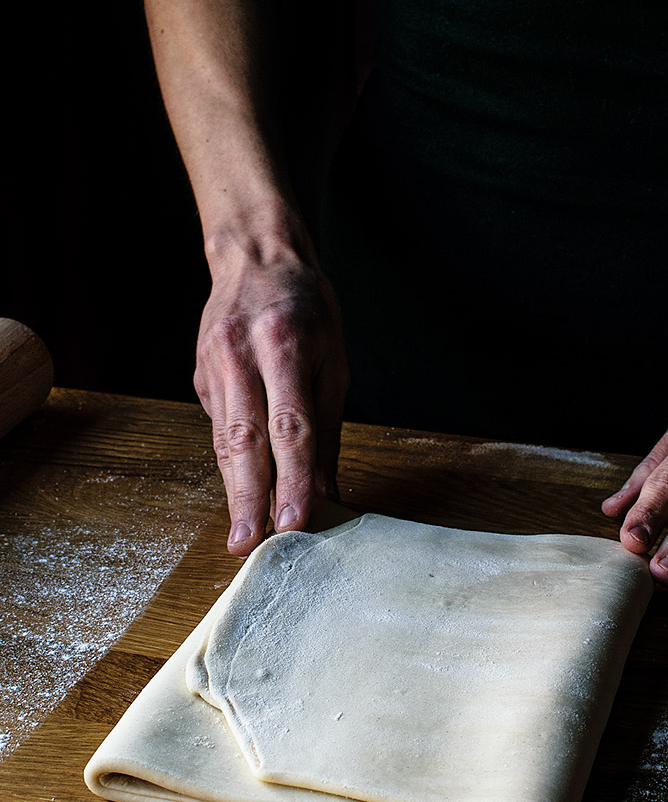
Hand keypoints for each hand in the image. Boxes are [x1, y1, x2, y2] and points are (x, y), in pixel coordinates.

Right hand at [194, 230, 349, 556]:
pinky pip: (218, 426)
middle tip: (249, 546)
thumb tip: (328, 491)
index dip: (292, 478)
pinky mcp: (199, 375)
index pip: (290, 426)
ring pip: (223, 439)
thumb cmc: (306, 306)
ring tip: (241, 535)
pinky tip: (243, 488)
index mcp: (284, 346)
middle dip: (248, 498)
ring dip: (234, 491)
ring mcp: (213, 365)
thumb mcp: (334, 359)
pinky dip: (232, 461)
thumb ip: (326, 428)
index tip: (295, 520)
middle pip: (244, 440)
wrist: (254, 256)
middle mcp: (241, 355)